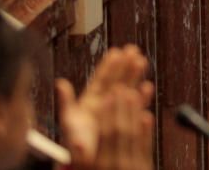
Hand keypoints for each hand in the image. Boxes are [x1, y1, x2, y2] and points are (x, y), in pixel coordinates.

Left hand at [56, 45, 153, 166]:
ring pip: (127, 90)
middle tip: (133, 50)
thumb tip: (60, 83)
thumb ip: (66, 102)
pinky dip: (142, 96)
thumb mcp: (69, 121)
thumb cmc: (75, 146)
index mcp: (89, 103)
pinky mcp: (125, 122)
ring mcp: (115, 112)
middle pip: (116, 81)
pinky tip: (148, 87)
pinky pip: (135, 106)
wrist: (87, 164)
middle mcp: (104, 105)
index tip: (117, 51)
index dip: (108, 65)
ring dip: (135, 76)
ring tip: (142, 61)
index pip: (100, 80)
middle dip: (125, 65)